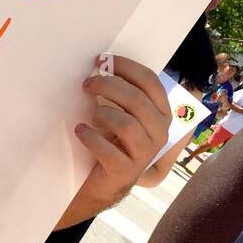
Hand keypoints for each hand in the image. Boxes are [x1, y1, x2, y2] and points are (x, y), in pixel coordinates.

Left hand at [74, 54, 171, 211]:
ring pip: (126, 124)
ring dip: (102, 114)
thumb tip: (101, 64)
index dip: (126, 67)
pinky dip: (91, 138)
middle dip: (108, 86)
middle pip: (136, 100)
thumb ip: (122, 93)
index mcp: (162, 113)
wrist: (106, 182)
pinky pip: (108, 150)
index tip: (101, 60)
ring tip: (90, 116)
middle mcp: (159, 133)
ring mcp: (144, 154)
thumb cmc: (114, 141)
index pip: (150, 81)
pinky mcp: (125, 171)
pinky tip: (81, 131)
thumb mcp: (124, 114)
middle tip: (87, 84)